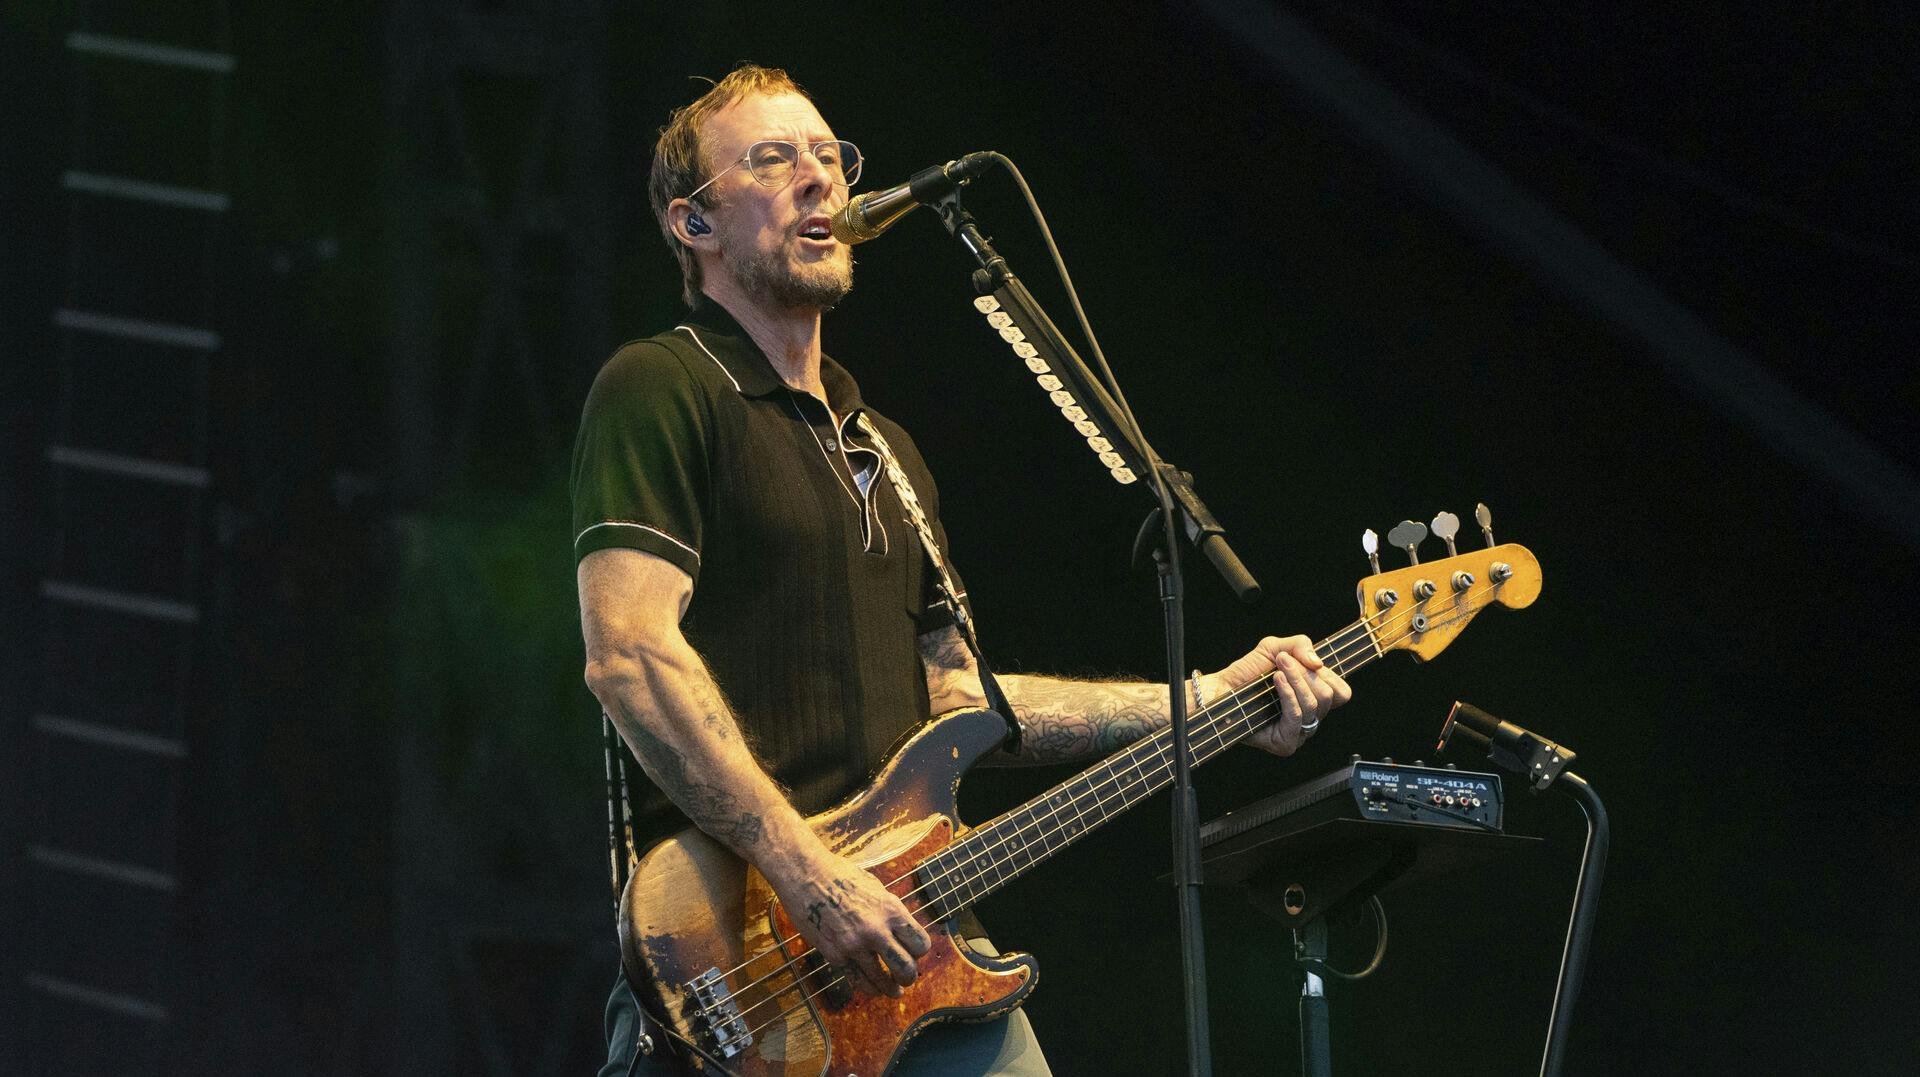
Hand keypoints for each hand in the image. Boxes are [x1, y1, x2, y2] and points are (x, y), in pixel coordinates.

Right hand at [766, 847, 931, 997]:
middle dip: (908, 977)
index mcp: (891, 910)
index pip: (920, 944)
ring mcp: (854, 946)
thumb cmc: (840, 875)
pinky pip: (856, 980)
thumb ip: (888, 911)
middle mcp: (876, 930)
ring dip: (889, 989)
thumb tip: (899, 929)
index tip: (914, 953)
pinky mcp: (835, 955)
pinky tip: (870, 987)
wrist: (805, 874)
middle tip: (905, 979)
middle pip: (906, 968)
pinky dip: (866, 986)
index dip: (919, 952)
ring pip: (881, 981)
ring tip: (891, 991)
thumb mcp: (875, 888)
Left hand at [1205, 635, 1351, 755]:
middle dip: (1306, 673)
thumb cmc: (1247, 673)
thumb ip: (1301, 645)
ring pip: (1314, 704)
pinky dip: (1288, 694)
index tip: (1306, 660)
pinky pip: (1296, 716)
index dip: (1328, 674)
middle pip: (1329, 696)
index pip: (1341, 693)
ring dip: (1296, 679)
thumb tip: (1318, 663)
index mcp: (1314, 699)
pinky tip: (1277, 680)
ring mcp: (1298, 733)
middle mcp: (1310, 718)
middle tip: (1283, 661)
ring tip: (1278, 668)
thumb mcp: (1275, 648)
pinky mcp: (1285, 743)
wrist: (1220, 690)